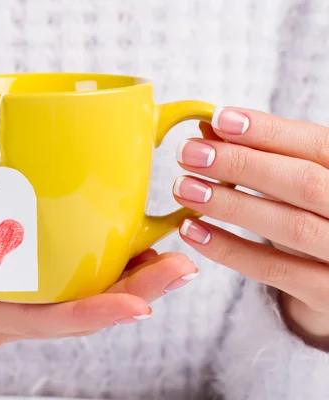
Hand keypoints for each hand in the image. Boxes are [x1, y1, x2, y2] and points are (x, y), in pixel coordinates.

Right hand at [0, 228, 197, 348]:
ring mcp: (15, 303)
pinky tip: (129, 248)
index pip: (43, 321)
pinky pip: (67, 282)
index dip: (92, 313)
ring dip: (129, 280)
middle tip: (181, 267)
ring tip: (172, 257)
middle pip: (77, 312)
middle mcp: (6, 316)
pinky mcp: (17, 285)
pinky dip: (102, 268)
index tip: (139, 303)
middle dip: (133, 293)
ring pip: (80, 298)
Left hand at [174, 107, 328, 348]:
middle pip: (304, 183)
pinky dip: (228, 249)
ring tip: (183, 188)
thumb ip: (263, 155)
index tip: (218, 119)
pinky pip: (273, 270)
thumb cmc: (315, 216)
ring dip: (230, 205)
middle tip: (187, 153)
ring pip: (290, 226)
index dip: (268, 131)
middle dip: (242, 164)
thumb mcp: (298, 180)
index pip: (317, 144)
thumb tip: (209, 130)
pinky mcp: (327, 295)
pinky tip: (191, 230)